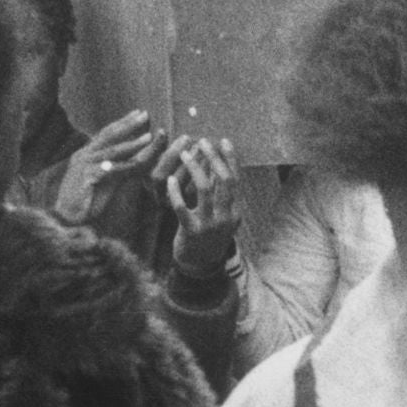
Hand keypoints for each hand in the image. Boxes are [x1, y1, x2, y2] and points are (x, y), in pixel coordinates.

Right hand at [54, 112, 164, 222]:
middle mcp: (84, 155)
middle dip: (128, 124)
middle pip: (108, 136)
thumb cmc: (87, 200)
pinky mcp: (85, 178)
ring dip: (131, 144)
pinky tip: (137, 163)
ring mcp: (83, 166)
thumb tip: (138, 159)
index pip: (107, 133)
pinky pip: (108, 170)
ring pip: (111, 151)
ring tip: (148, 137)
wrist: (69, 218)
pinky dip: (123, 166)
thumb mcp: (107, 180)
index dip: (124, 122)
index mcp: (87, 153)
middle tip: (145, 115)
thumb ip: (120, 168)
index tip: (140, 113)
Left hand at [156, 136, 241, 277]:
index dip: (230, 159)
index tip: (224, 140)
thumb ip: (220, 194)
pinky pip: (182, 208)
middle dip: (214, 158)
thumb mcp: (220, 216)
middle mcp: (225, 216)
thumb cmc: (208, 236)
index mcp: (234, 211)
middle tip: (204, 141)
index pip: (235, 179)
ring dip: (195, 168)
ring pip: (205, 189)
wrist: (200, 266)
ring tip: (185, 153)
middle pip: (224, 180)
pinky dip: (176, 192)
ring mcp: (209, 224)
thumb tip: (215, 165)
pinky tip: (170, 180)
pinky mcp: (191, 231)